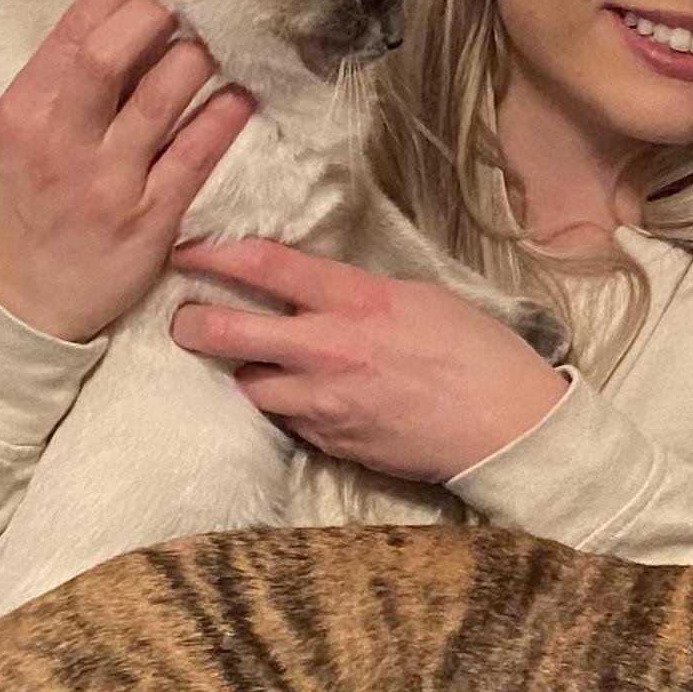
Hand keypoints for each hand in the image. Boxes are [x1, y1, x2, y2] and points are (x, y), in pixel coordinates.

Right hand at [0, 0, 258, 344]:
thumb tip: (102, 23)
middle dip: (159, 8)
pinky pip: (195, 157)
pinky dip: (223, 119)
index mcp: (22, 113)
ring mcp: (107, 182)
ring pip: (162, 99)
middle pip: (115, 53)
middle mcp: (61, 141)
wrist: (16, 310)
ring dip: (199, 55)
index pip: (73, 33)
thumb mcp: (7, 141)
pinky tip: (245, 93)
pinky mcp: (148, 220)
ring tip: (227, 29)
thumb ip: (50, 86)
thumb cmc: (16, 215)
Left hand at [170, 239, 570, 483]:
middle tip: (186, 318)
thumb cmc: (478, 354)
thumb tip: (319, 287)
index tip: (188, 249)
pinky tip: (306, 397)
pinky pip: (287, 420)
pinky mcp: (332, 442)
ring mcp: (324, 402)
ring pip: (248, 384)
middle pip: (225, 331)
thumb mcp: (420, 298)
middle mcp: (328, 349)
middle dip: (192, 322)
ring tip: (259, 363)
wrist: (507, 427)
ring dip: (247, 371)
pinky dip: (287, 406)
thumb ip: (359, 292)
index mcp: (355, 301)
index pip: (264, 266)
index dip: (213, 253)